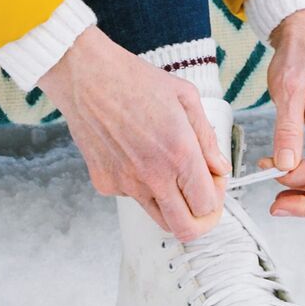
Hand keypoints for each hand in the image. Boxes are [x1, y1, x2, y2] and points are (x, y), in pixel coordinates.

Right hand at [39, 29, 225, 237]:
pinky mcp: (104, 183)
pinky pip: (132, 197)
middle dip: (200, 219)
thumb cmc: (134, 80)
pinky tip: (136, 154)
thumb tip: (219, 168)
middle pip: (185, 229)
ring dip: (172, 205)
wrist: (85, 76)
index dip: (216, 198)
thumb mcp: (185, 97)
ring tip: (169, 172)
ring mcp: (126, 184)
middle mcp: (152, 177)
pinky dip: (141, 185)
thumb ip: (207, 138)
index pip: (208, 206)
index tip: (213, 182)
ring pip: (159, 218)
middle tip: (200, 198)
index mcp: (179, 154)